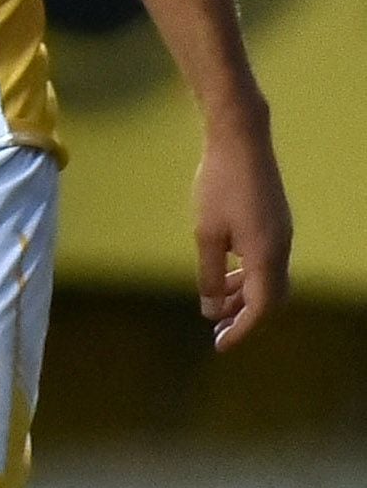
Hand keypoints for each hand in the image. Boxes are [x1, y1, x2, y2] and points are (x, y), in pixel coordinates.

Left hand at [196, 113, 290, 349]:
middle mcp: (281, 248)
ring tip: (216, 305)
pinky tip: (225, 274)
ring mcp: (281, 235)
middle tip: (216, 330)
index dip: (241, 330)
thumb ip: (210, 275)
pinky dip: (247, 276)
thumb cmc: (218, 186)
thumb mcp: (206, 235)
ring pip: (268, 279)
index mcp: (267, 255)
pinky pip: (266, 262)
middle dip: (244, 316)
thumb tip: (212, 309)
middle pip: (270, 298)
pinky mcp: (275, 223)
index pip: (260, 308)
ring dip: (244, 296)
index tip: (220, 345)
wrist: (241, 142)